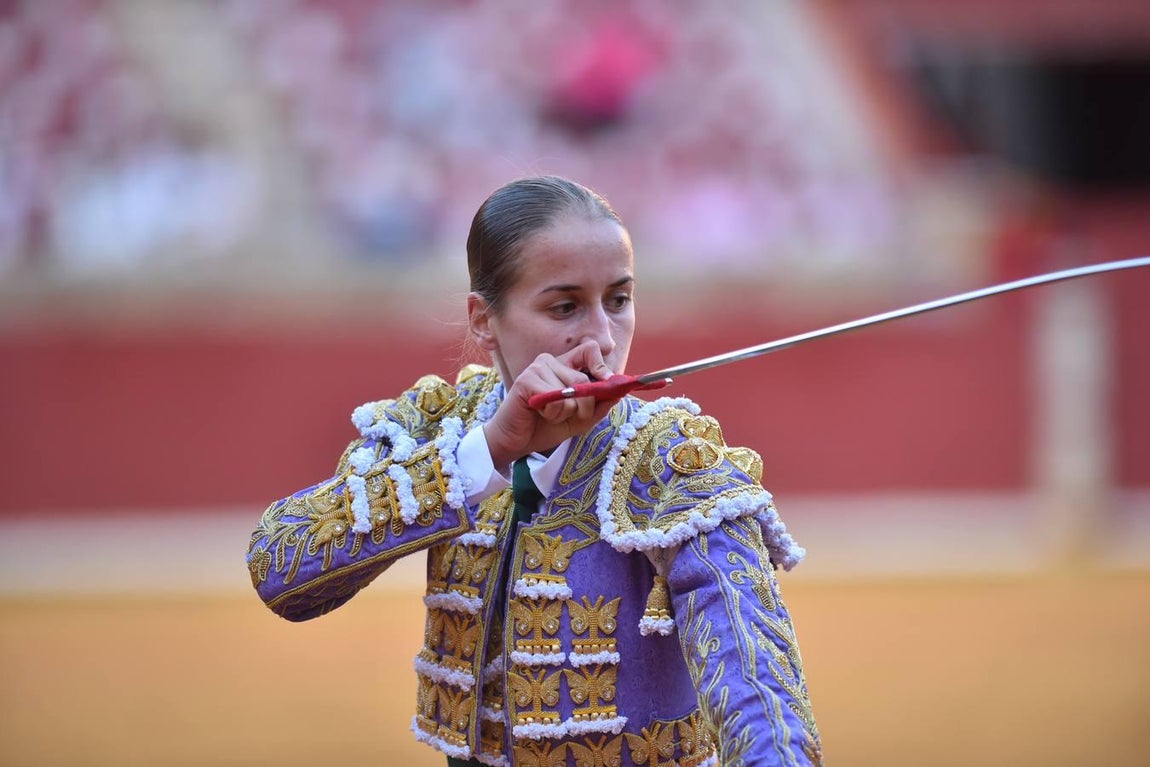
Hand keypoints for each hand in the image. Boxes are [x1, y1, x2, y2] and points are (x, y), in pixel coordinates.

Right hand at [483, 341, 621, 470]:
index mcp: (564, 365)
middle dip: (584, 407)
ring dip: (565, 413)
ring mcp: (537, 367)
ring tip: (548, 414)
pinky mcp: (527, 380)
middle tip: (567, 417)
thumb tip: (620, 391)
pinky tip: (539, 413)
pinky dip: (553, 414)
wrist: (516, 442)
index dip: (601, 366)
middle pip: (584, 378)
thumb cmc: (545, 427)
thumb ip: (599, 405)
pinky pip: (557, 399)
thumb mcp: (580, 419)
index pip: (590, 349)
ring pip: (572, 391)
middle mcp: (551, 361)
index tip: (606, 386)